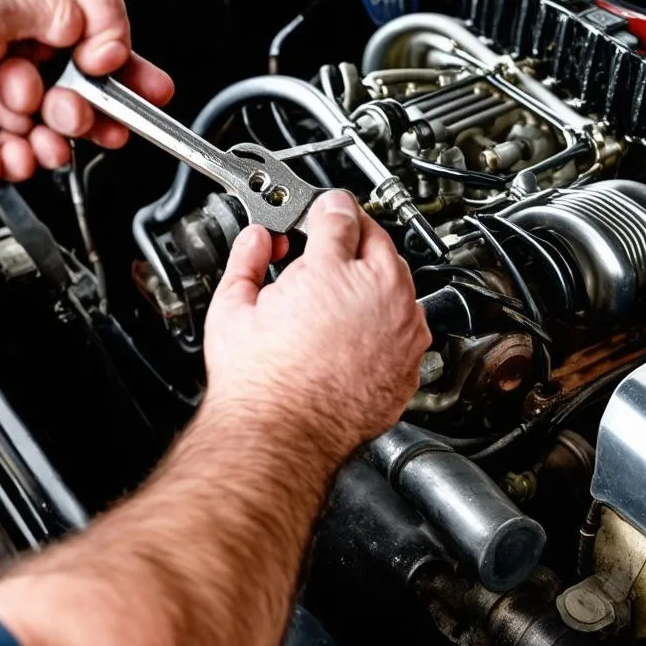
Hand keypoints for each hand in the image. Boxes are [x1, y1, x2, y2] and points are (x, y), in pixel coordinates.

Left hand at [0, 0, 169, 206]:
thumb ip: (40, 9)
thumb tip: (89, 31)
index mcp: (24, 8)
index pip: (93, 42)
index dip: (116, 72)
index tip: (129, 92)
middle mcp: (13, 54)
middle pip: (74, 100)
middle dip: (70, 121)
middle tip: (63, 123)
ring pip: (40, 141)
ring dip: (28, 153)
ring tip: (4, 149)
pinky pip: (0, 165)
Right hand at [202, 190, 430, 458]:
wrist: (282, 436)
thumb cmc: (261, 381)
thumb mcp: (235, 304)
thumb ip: (249, 257)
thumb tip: (257, 239)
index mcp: (336, 268)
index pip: (339, 214)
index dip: (323, 209)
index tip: (318, 214)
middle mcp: (381, 293)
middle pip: (378, 242)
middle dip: (353, 241)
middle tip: (326, 253)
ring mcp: (403, 328)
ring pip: (398, 283)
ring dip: (373, 281)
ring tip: (337, 299)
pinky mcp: (411, 360)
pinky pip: (404, 326)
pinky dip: (385, 323)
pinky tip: (353, 335)